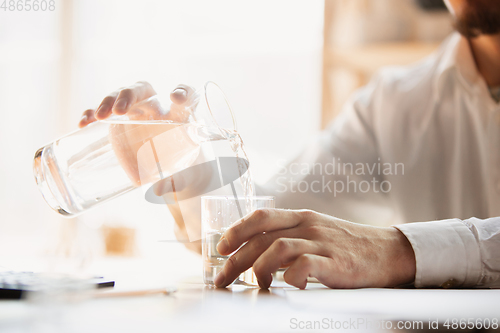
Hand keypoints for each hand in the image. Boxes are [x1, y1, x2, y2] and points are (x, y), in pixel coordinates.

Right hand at [78, 81, 200, 252]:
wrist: (172, 171)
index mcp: (179, 117)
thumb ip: (173, 181)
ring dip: (108, 102)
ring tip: (99, 117)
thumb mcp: (181, 176)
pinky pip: (104, 111)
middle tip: (119, 110)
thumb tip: (158, 189)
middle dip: (129, 95)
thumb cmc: (182, 169)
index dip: (183, 92)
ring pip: (120, 96)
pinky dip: (92, 113)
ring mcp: (135, 113)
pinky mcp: (118, 122)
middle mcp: (156, 109)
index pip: (186, 96)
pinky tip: (84, 123)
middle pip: (144, 90)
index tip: (176, 98)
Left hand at [214, 209, 415, 288]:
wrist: (387, 251)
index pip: (261, 216)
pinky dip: (290, 277)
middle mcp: (308, 226)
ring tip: (257, 283)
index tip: (222, 247)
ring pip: (278, 249)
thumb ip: (291, 235)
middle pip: (262, 238)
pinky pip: (304, 266)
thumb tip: (258, 251)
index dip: (237, 230)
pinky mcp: (335, 263)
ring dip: (259, 268)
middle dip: (236, 259)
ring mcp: (321, 243)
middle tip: (222, 278)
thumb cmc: (347, 244)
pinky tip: (291, 285)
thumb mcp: (317, 230)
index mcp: (301, 217)